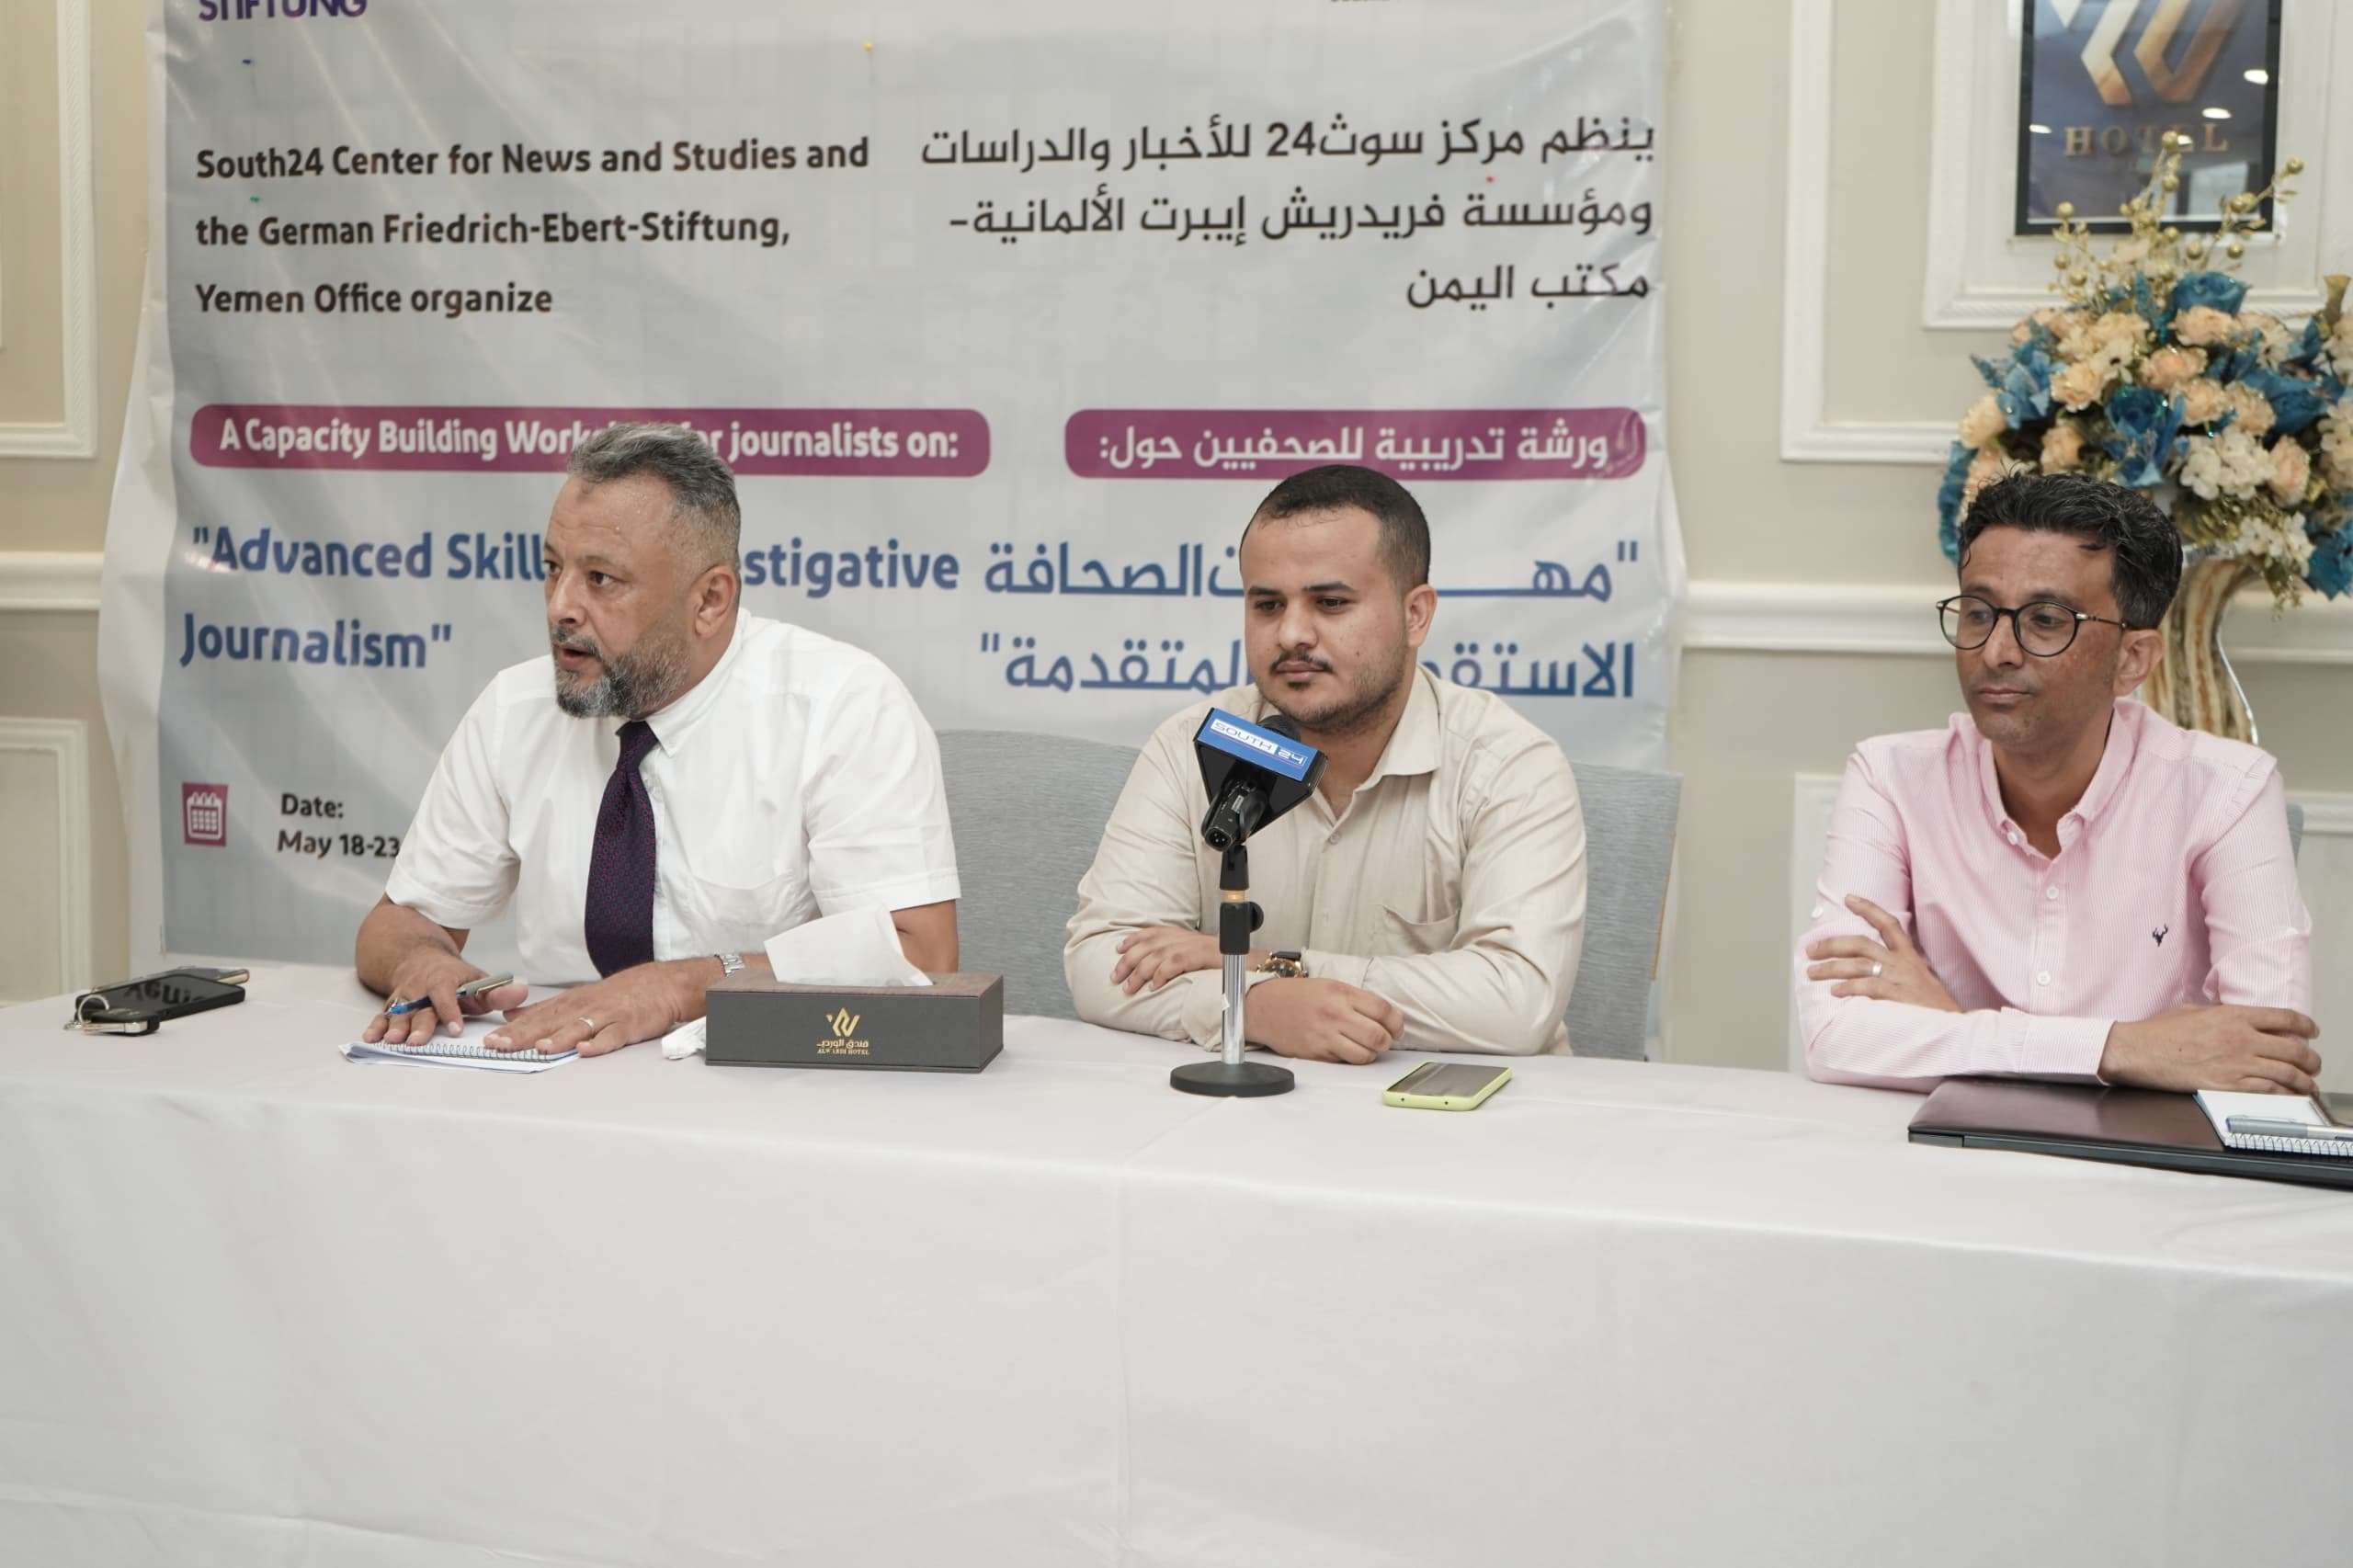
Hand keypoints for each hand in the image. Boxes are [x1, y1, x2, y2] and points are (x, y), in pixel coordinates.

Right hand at [362, 951, 527, 1045]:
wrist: (419, 958)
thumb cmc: (453, 976)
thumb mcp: (477, 979)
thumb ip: (497, 992)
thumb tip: (521, 993)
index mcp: (443, 980)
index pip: (447, 995)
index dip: (451, 1011)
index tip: (456, 1029)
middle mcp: (420, 989)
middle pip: (419, 1009)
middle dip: (418, 1026)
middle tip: (416, 1042)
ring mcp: (403, 998)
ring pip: (398, 1014)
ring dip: (393, 1028)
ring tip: (392, 1042)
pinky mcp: (391, 1007)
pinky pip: (381, 1016)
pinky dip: (374, 1027)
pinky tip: (370, 1039)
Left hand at [484, 960, 701, 1056]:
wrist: (661, 984)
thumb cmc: (619, 994)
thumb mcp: (578, 996)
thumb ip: (545, 1008)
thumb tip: (510, 1014)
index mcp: (570, 1002)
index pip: (536, 1017)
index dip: (512, 1030)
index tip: (490, 1041)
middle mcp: (584, 1007)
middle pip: (551, 1022)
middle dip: (524, 1035)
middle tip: (502, 1046)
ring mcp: (607, 1016)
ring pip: (579, 1028)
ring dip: (560, 1038)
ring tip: (541, 1048)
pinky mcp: (628, 1025)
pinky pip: (613, 1036)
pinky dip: (600, 1043)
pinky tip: (587, 1050)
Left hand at [1112, 926, 1223, 994]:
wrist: (1252, 966)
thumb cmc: (1225, 966)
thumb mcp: (1198, 958)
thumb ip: (1179, 959)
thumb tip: (1157, 974)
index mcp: (1184, 936)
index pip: (1153, 932)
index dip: (1134, 939)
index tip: (1118, 949)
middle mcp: (1187, 938)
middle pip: (1149, 944)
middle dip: (1128, 961)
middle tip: (1115, 977)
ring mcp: (1195, 946)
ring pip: (1158, 955)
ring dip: (1140, 973)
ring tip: (1129, 988)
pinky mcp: (1204, 956)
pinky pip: (1176, 962)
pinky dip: (1162, 974)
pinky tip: (1154, 987)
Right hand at [1246, 977, 1405, 1064]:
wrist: (1263, 1007)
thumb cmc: (1298, 996)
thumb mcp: (1330, 986)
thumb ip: (1358, 1000)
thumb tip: (1387, 1018)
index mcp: (1341, 993)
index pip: (1383, 1011)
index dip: (1397, 1022)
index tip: (1397, 1027)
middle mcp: (1335, 1014)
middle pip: (1379, 1036)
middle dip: (1387, 1041)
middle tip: (1384, 1039)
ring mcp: (1325, 1036)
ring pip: (1365, 1055)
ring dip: (1371, 1053)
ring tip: (1366, 1046)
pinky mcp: (1316, 1053)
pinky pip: (1345, 1061)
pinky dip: (1351, 1058)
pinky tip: (1346, 1049)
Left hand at [1805, 896, 1960, 1011]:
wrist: (1957, 1028)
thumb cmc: (1934, 1009)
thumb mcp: (1920, 980)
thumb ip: (1898, 971)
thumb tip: (1867, 968)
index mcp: (1910, 956)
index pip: (1889, 924)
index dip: (1869, 909)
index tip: (1848, 899)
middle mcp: (1903, 963)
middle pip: (1861, 943)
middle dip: (1832, 944)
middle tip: (1810, 950)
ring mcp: (1900, 979)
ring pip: (1858, 964)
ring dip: (1830, 967)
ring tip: (1812, 972)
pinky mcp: (1899, 997)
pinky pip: (1868, 987)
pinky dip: (1849, 988)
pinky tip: (1834, 992)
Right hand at [2099, 1004, 2322, 1095]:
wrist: (2138, 1051)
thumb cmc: (2158, 1032)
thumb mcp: (2192, 1010)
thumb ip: (2219, 1013)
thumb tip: (2232, 1017)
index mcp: (2233, 1015)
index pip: (2285, 1018)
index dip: (2305, 1025)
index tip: (2311, 1031)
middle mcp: (2241, 1038)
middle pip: (2294, 1049)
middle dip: (2311, 1058)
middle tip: (2314, 1063)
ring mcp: (2237, 1064)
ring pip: (2288, 1073)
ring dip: (2305, 1081)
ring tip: (2309, 1084)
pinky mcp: (2228, 1086)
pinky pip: (2269, 1091)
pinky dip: (2285, 1095)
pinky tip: (2290, 1095)